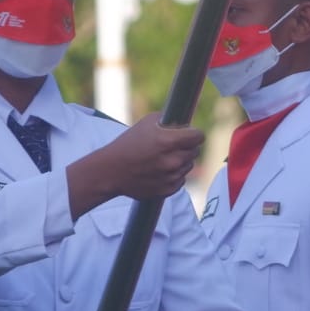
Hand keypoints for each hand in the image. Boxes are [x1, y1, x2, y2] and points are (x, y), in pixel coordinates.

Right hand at [68, 112, 204, 217]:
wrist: (111, 171)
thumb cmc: (128, 144)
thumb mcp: (146, 123)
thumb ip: (170, 121)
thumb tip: (186, 124)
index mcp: (168, 141)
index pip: (198, 137)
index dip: (195, 134)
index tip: (191, 134)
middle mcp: (172, 160)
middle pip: (195, 151)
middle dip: (187, 147)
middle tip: (173, 146)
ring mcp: (171, 177)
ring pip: (188, 165)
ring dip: (180, 161)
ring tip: (163, 159)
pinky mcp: (168, 189)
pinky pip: (181, 179)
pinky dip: (174, 175)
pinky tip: (160, 171)